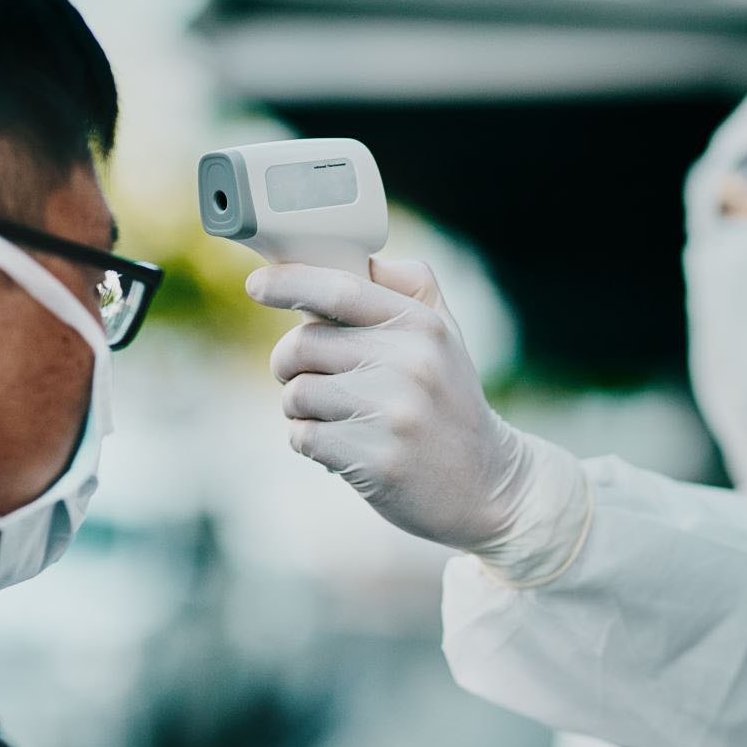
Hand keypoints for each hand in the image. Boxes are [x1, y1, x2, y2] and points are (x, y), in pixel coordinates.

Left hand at [251, 259, 587, 580]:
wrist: (488, 486)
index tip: (257, 285)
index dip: (288, 282)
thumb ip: (410, 289)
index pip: (340, 289)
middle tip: (307, 377)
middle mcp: (410, 365)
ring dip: (300, 409)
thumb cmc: (451, 405)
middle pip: (304, 344)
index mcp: (422, 327)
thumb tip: (356, 259)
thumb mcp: (446, 338)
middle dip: (288, 363)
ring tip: (336, 418)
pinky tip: (341, 448)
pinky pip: (303, 437)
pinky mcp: (376, 460)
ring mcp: (393, 414)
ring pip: (297, 394)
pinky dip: (309, 443)